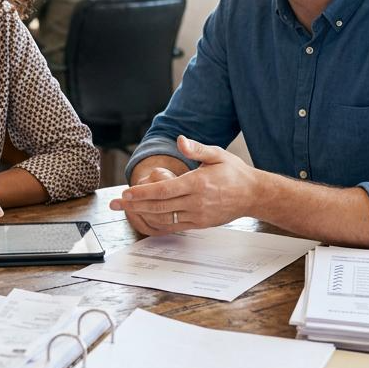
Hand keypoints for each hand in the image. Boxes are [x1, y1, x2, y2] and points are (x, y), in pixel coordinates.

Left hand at [113, 135, 258, 233]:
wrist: (253, 195)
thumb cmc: (234, 172)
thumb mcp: (217, 154)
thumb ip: (197, 148)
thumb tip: (180, 140)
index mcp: (198, 183)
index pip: (164, 190)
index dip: (142, 193)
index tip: (126, 192)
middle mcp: (197, 202)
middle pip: (159, 206)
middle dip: (134, 205)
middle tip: (115, 203)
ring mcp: (198, 215)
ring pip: (164, 218)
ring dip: (142, 214)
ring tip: (125, 210)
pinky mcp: (199, 224)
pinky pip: (174, 226)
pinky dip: (157, 223)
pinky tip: (145, 217)